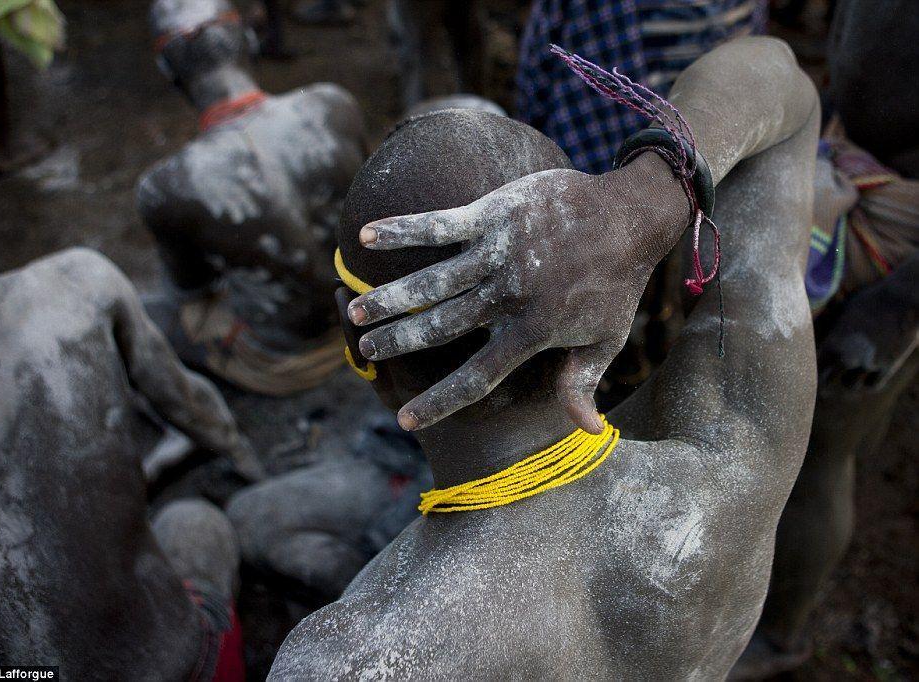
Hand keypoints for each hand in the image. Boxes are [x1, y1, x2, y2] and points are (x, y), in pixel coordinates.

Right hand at [347, 153, 687, 431]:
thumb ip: (583, 383)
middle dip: (398, 342)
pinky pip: (439, 225)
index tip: (406, 421)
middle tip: (366, 353)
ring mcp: (499, 252)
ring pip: (431, 282)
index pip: (477, 376)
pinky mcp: (494, 214)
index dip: (440, 401)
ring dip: (389, 297)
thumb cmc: (615, 283)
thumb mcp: (605, 339)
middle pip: (441, 327)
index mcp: (533, 331)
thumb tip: (586, 431)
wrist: (631, 215)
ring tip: (355, 312)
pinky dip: (402, 230)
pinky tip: (367, 235)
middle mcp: (510, 295)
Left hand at [819, 261, 918, 392]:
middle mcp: (846, 356)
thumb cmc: (871, 300)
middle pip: (826, 382)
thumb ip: (833, 331)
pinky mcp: (887, 366)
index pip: (813, 366)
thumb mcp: (844, 312)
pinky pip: (872, 385)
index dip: (811, 369)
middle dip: (825, 382)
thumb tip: (822, 340)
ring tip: (848, 376)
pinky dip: (868, 383)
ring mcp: (867, 363)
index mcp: (832, 342)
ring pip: (850, 386)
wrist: (902, 299)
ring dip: (848, 382)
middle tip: (823, 386)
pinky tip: (867, 377)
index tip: (811, 371)